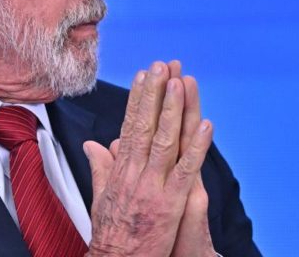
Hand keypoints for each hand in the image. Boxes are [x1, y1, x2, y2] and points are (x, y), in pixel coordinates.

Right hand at [83, 61, 212, 255]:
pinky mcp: (171, 203)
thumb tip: (93, 144)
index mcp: (121, 169)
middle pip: (146, 125)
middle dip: (154, 93)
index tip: (143, 74)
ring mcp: (154, 186)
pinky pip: (187, 171)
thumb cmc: (111, 233)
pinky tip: (205, 125)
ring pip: (165, 141)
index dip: (138, 99)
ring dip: (173, 110)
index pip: (130, 125)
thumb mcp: (101, 196)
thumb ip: (100, 167)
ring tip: (179, 82)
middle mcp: (135, 172)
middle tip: (162, 65)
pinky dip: (197, 148)